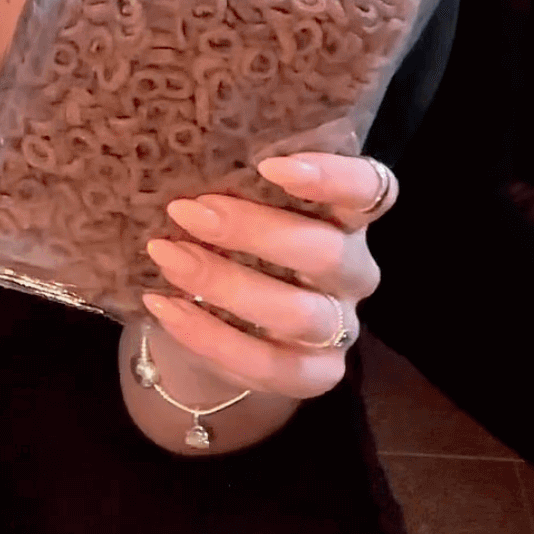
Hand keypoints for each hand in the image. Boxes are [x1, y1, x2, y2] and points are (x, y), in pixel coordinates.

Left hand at [140, 151, 398, 403]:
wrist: (222, 326)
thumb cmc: (236, 243)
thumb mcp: (241, 207)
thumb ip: (233, 185)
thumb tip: (177, 159)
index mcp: (347, 217)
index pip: (369, 188)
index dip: (333, 177)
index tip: (270, 164)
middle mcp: (353, 270)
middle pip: (326, 252)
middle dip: (252, 231)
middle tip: (185, 211)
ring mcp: (340, 327)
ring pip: (299, 314)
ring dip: (225, 284)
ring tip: (166, 257)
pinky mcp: (317, 375)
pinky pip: (269, 365)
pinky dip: (209, 336)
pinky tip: (164, 306)